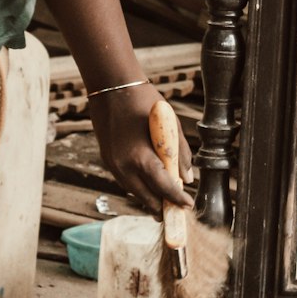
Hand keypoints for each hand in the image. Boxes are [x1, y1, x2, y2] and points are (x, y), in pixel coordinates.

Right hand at [88, 82, 193, 213]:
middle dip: (161, 207)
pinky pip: (126, 181)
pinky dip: (139, 185)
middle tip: (176, 210)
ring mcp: (113, 165)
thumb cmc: (145, 102)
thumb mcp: (170, 124)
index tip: (188, 206)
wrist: (112, 87)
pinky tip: (149, 183)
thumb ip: (181, 152)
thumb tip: (188, 177)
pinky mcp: (108, 160)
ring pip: (134, 191)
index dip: (176, 199)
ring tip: (165, 201)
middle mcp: (123, 167)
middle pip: (145, 197)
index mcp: (141, 158)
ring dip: (149, 197)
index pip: (162, 188)